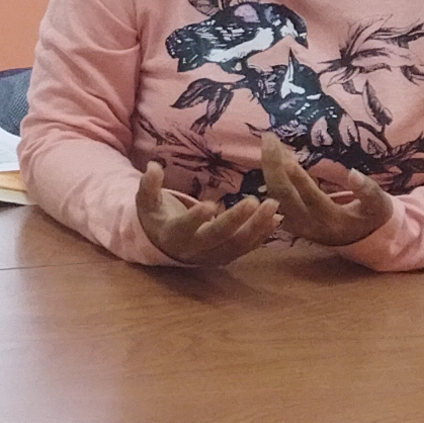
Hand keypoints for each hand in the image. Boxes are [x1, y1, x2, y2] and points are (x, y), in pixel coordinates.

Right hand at [133, 162, 277, 265]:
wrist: (166, 246)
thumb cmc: (157, 218)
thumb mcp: (146, 202)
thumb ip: (148, 186)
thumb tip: (153, 167)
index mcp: (174, 235)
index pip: (185, 228)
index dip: (196, 219)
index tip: (210, 204)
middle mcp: (195, 249)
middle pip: (218, 238)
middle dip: (236, 221)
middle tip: (253, 202)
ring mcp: (213, 256)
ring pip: (238, 245)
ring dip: (257, 227)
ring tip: (273, 206)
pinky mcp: (227, 256)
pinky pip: (247, 247)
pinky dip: (262, 234)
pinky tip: (277, 218)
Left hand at [257, 136, 395, 249]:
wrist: (361, 239)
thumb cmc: (371, 216)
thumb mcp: (378, 204)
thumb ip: (368, 190)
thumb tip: (353, 174)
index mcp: (332, 221)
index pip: (311, 198)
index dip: (298, 178)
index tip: (286, 156)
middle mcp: (309, 226)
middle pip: (284, 196)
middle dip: (274, 166)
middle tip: (269, 138)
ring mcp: (296, 226)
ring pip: (274, 197)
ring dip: (269, 170)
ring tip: (269, 144)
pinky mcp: (289, 222)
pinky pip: (273, 199)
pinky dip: (269, 178)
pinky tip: (270, 157)